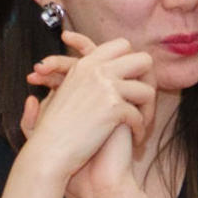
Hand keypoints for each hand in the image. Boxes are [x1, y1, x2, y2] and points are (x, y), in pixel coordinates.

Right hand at [16, 31, 152, 189]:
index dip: (133, 61)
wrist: (49, 151)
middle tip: (144, 100)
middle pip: (143, 60)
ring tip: (142, 124)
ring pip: (148, 90)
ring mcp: (106, 87)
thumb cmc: (53, 130)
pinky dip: (140, 130)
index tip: (134, 81)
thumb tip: (91, 76)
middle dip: (149, 80)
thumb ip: (74, 79)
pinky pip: (140, 116)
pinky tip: (135, 140)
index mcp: (86, 64)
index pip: (121, 45)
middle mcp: (97, 70)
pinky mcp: (113, 108)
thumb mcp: (61, 94)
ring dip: (148, 110)